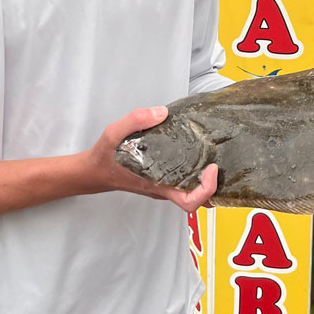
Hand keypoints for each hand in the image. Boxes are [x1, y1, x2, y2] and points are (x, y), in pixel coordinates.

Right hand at [86, 106, 217, 213]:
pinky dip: (197, 173)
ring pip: (194, 191)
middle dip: (215, 185)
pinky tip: (199, 153)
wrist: (94, 172)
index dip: (207, 189)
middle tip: (219, 160)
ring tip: (214, 155)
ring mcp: (165, 187)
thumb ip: (136, 120)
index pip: (189, 202)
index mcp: (156, 184)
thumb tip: (162, 112)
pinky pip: (186, 182)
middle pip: (200, 200)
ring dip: (208, 179)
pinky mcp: (163, 180)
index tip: (210, 169)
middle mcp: (164, 189)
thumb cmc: (105, 157)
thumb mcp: (114, 134)